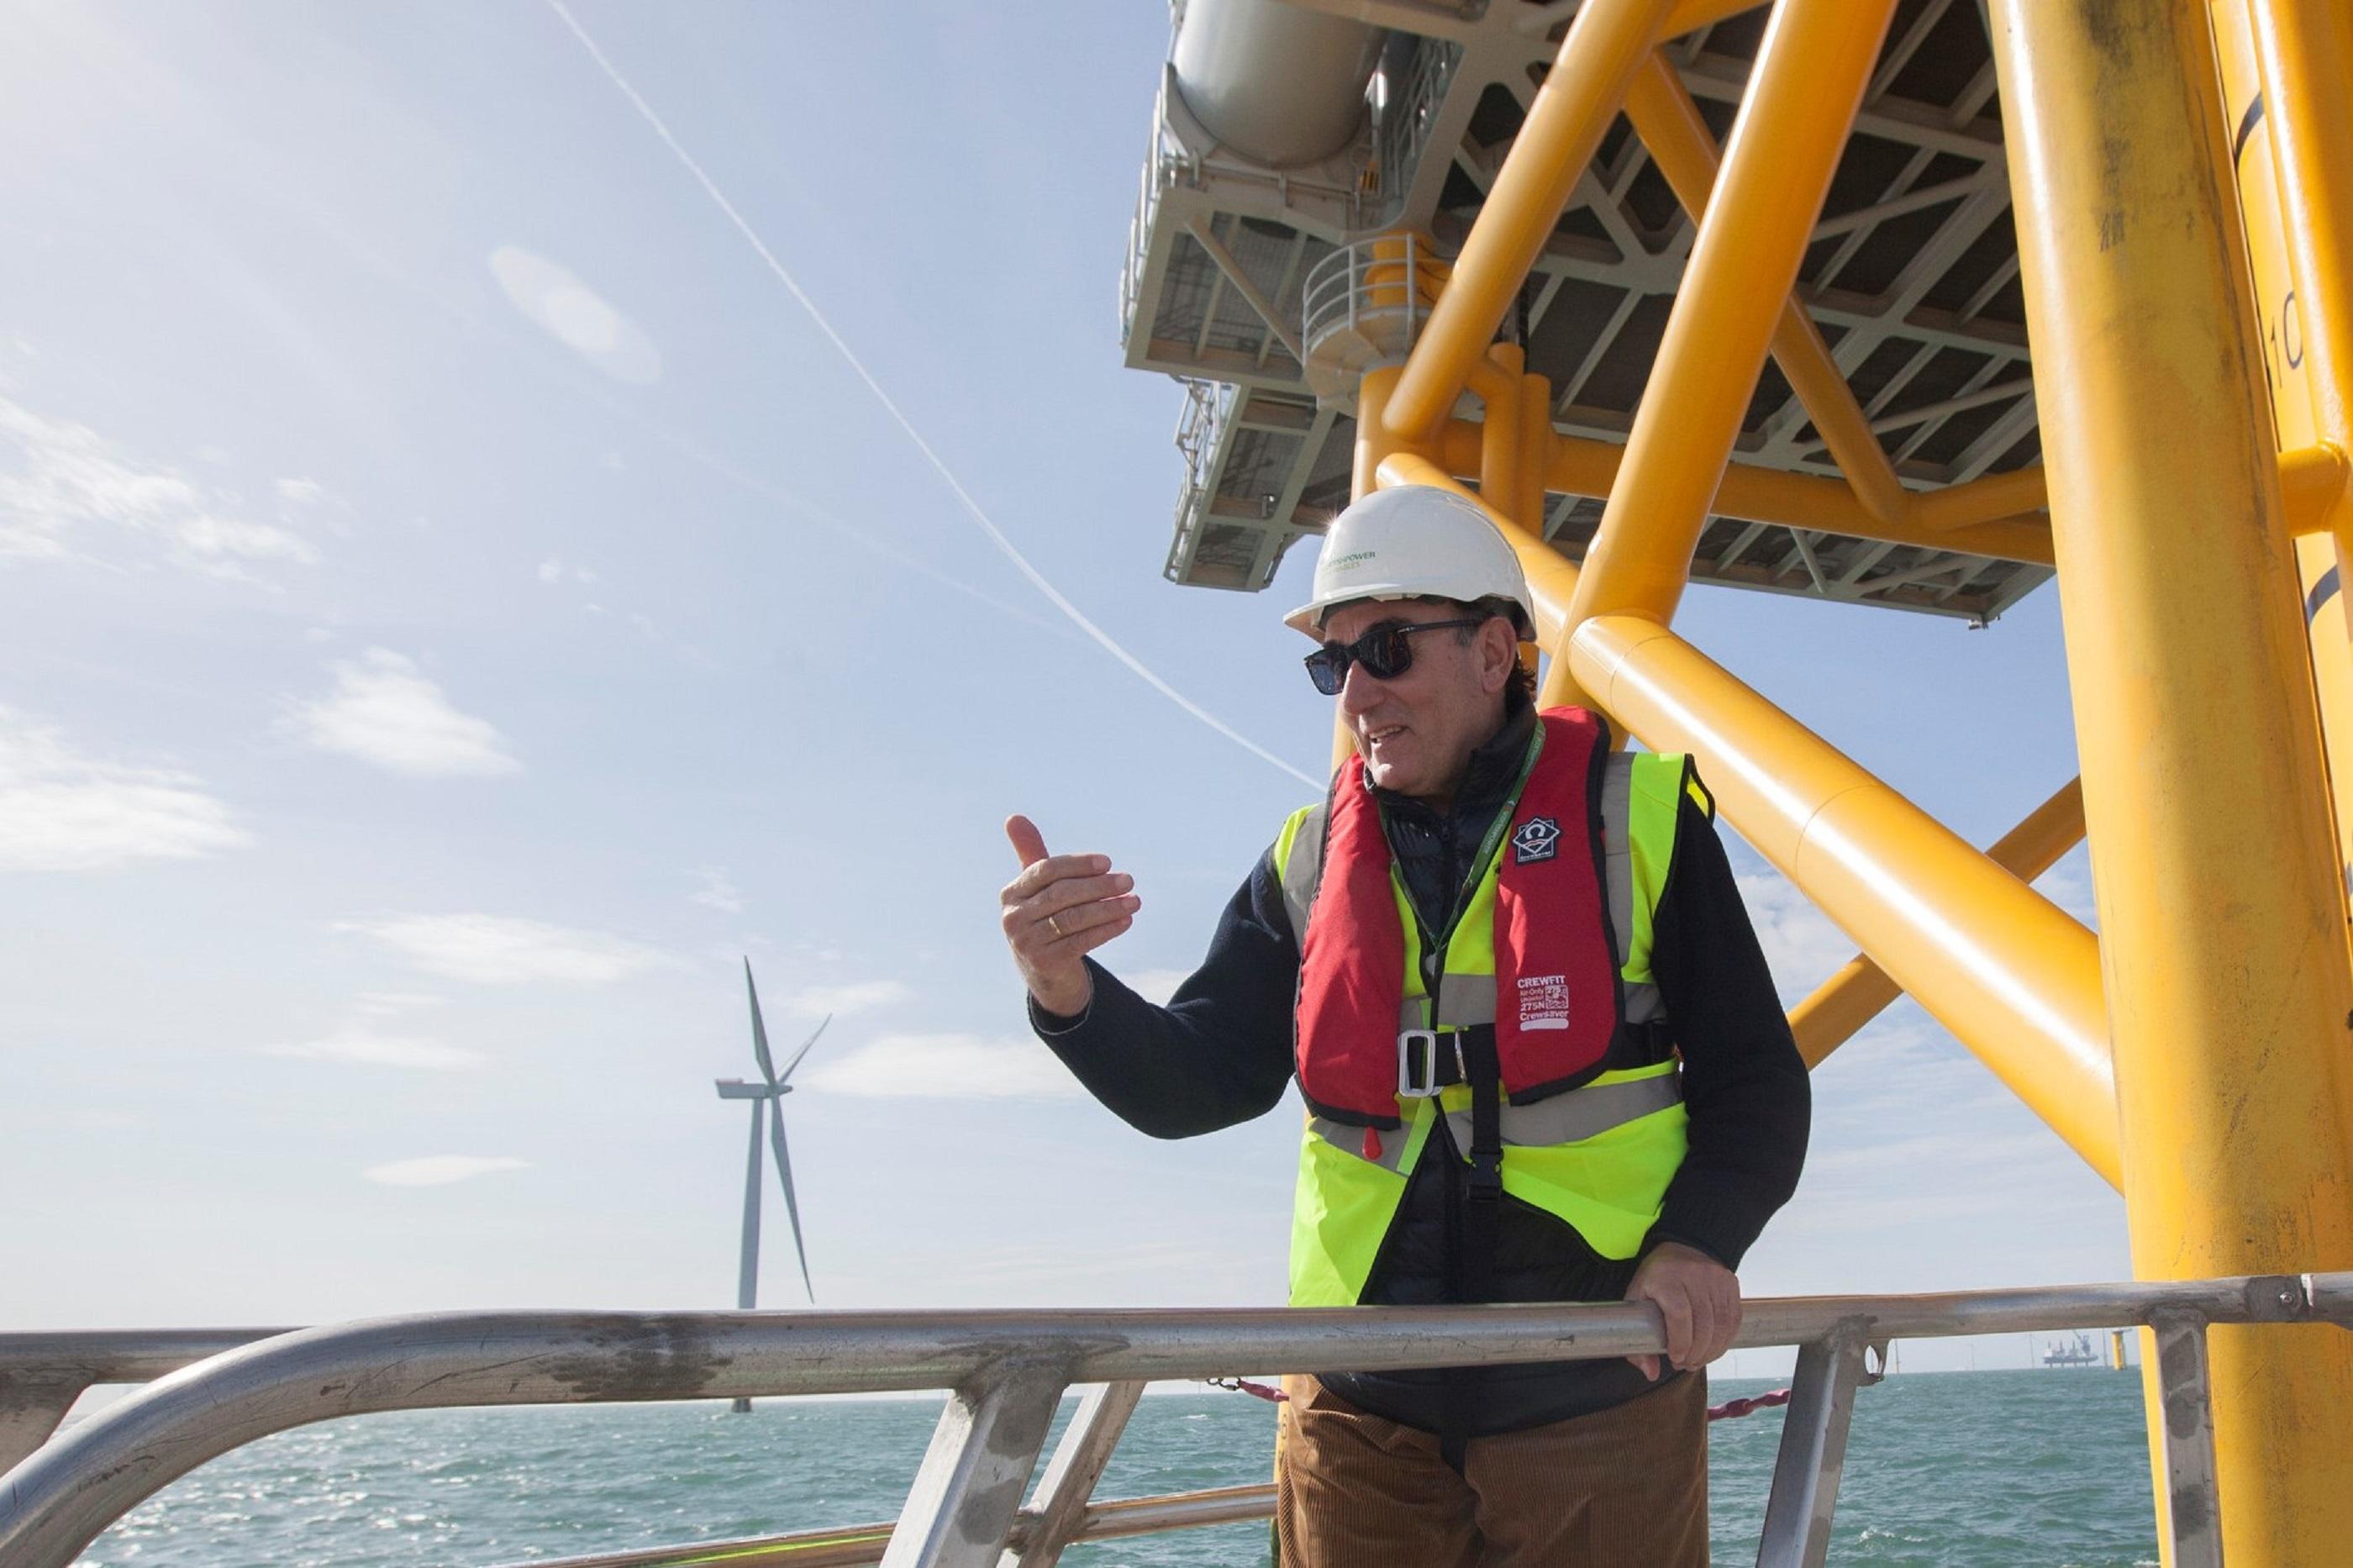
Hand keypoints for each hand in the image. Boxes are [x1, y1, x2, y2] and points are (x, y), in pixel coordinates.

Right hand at [1000, 815, 1140, 1017]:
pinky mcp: (1045, 963)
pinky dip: (1106, 930)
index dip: (1077, 865)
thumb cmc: (1044, 917)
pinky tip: (1126, 921)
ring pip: (1073, 919)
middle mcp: (1013, 918)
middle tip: (1129, 880)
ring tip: (1134, 901)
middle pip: (1061, 895)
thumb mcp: (1037, 887)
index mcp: (1011, 893)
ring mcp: (1026, 943)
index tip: (1108, 862)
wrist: (1044, 970)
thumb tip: (1014, 817)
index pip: (1045, 871)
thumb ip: (1031, 853)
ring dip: (1108, 909)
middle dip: (1098, 886)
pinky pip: (1081, 942)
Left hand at [1623, 1242, 1740, 1380]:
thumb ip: (1638, 1339)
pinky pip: (1733, 1320)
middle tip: (1685, 1363)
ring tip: (1698, 1360)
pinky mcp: (1731, 1284)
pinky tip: (1712, 1348)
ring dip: (1711, 1351)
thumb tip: (1651, 1373)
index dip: (1680, 1342)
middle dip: (1695, 1353)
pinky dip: (1725, 1340)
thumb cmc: (1657, 1278)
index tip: (1675, 1358)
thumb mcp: (1636, 1300)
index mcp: (1666, 1277)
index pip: (1679, 1314)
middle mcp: (1694, 1275)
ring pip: (1722, 1325)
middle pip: (1703, 1324)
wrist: (1682, 1247)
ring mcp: (1716, 1278)